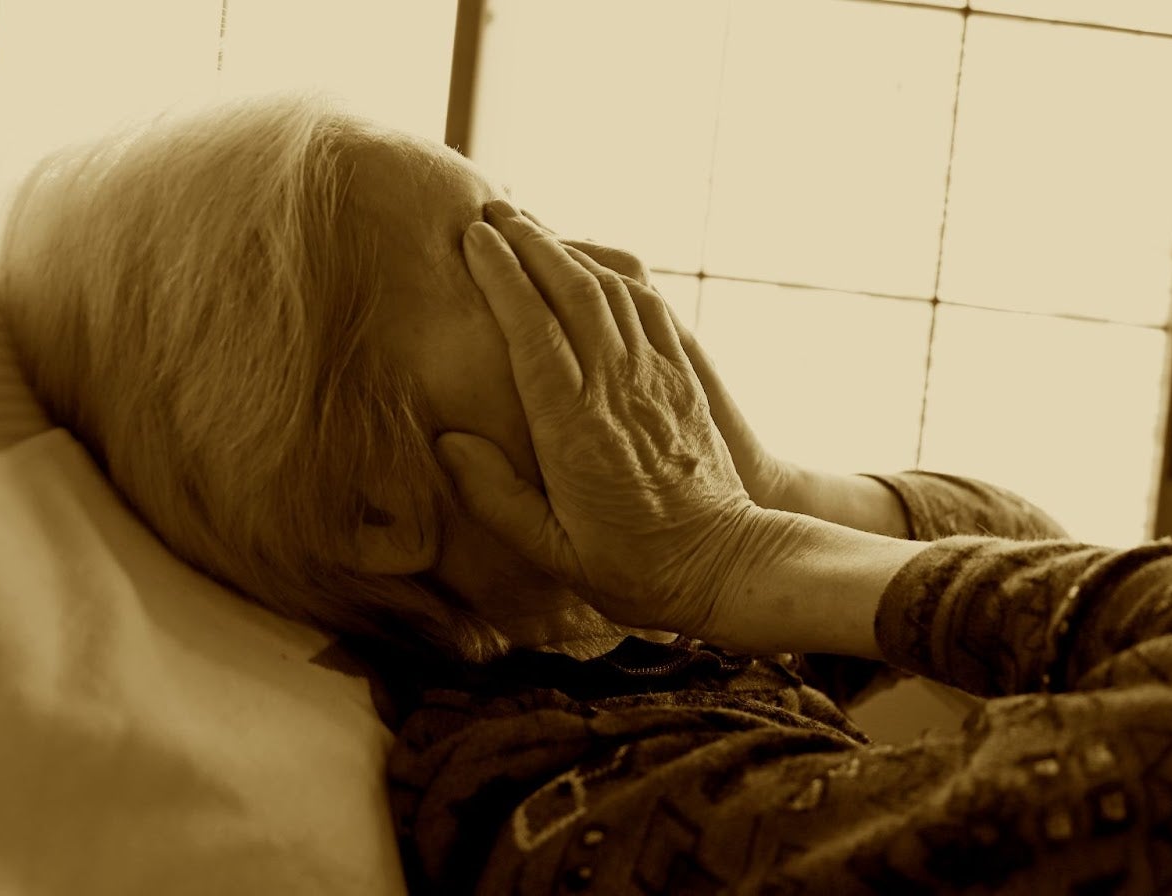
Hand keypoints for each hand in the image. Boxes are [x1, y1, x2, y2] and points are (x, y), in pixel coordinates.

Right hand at [435, 200, 782, 637]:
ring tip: (532, 227)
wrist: (725, 566)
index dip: (503, 277)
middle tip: (492, 211)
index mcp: (576, 432)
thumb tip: (446, 439)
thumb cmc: (632, 568)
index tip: (474, 239)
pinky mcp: (685, 379)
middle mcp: (619, 392)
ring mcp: (658, 379)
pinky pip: (650, 307)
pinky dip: (615, 273)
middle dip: (531, 242)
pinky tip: (592, 264)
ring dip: (571, 249)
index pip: (533, 331)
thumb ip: (494, 496)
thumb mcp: (552, 551)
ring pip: (613, 291)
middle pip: (572, 293)